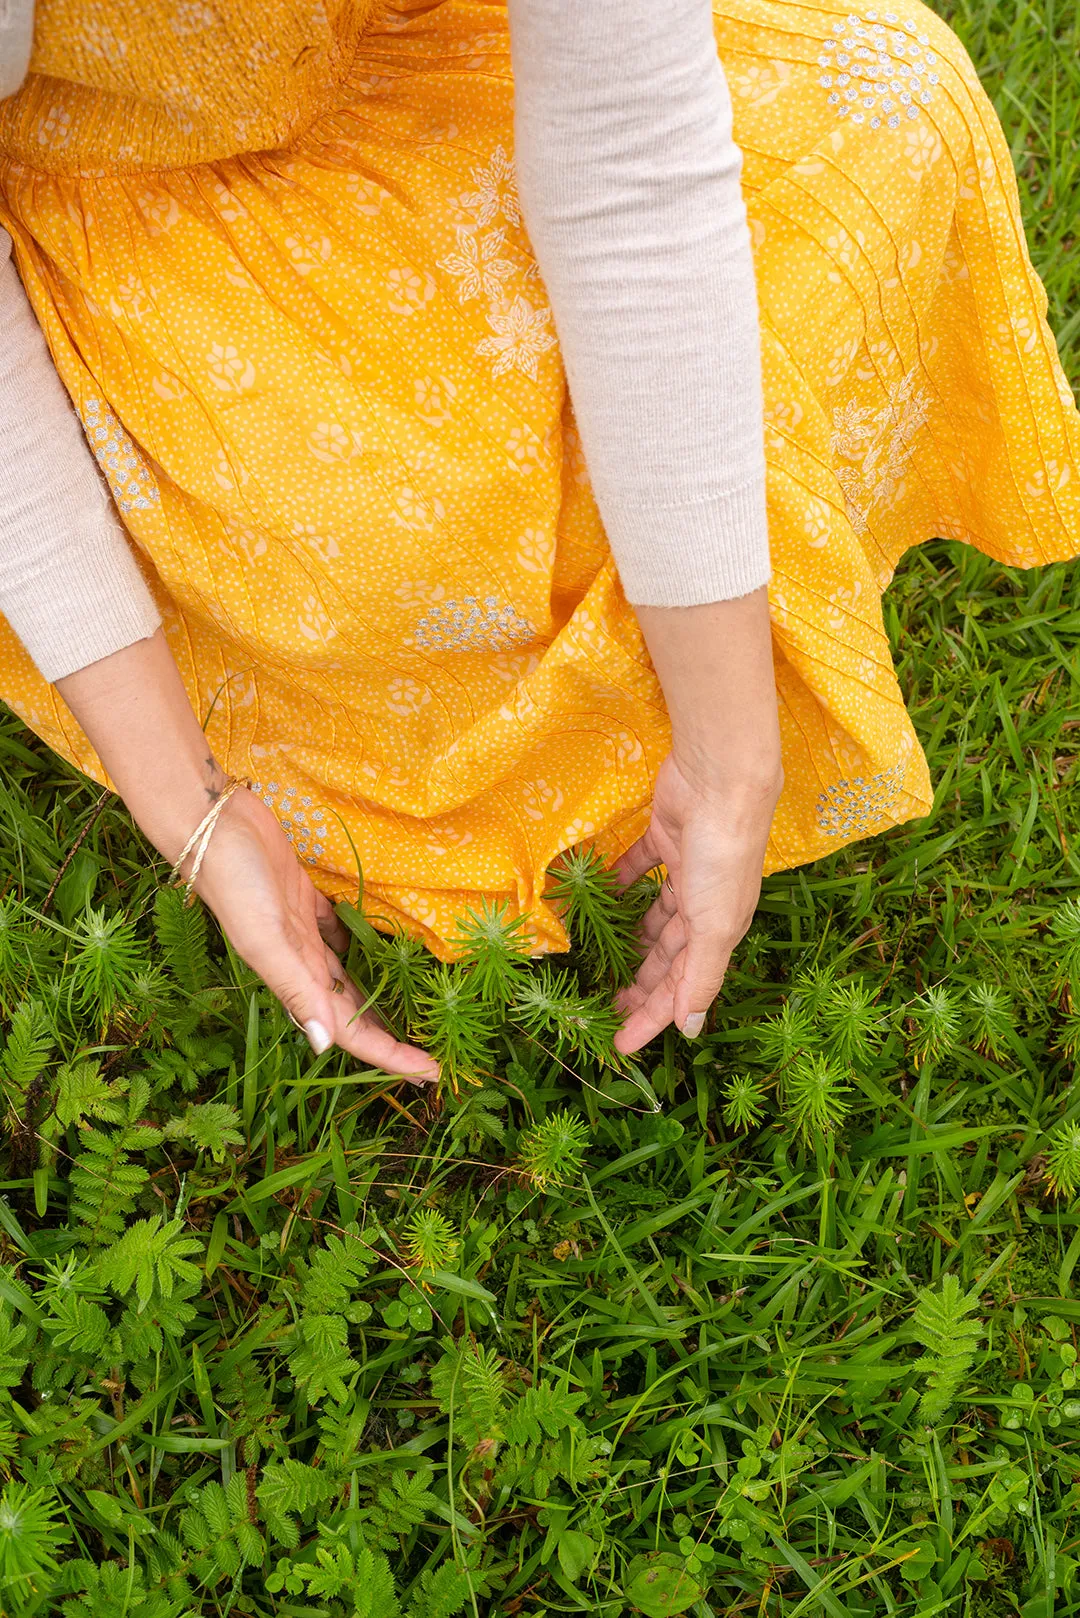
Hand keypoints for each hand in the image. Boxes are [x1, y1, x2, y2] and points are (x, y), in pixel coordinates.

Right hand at [186, 785, 439, 1082]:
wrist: (213, 825)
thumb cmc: (237, 883)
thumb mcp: (265, 940)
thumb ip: (294, 990)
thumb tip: (323, 1046)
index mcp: (296, 979)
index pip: (351, 1032)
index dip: (389, 1056)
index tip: (431, 1073)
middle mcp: (303, 963)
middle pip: (357, 1012)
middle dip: (392, 1038)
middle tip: (436, 1055)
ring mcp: (306, 933)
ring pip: (352, 977)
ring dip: (382, 997)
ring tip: (417, 1009)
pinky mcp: (308, 901)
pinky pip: (343, 932)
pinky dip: (366, 945)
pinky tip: (388, 945)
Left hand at [611, 749, 780, 1053]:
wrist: (720, 781)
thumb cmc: (722, 856)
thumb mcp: (715, 925)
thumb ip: (702, 976)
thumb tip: (691, 1029)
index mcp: (720, 930)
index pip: (682, 987)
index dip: (652, 1017)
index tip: (620, 1044)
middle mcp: (704, 904)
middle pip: (667, 956)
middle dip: (640, 985)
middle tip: (605, 1007)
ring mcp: (685, 871)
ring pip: (653, 917)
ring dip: (630, 939)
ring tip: (599, 960)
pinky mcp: (665, 838)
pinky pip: (636, 869)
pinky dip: (618, 883)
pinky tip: (595, 897)